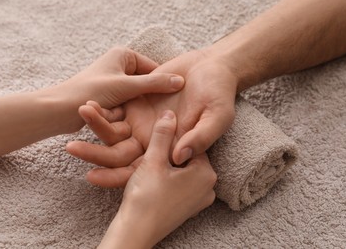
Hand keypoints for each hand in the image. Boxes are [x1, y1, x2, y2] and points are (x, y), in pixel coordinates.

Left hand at [52, 46, 184, 131]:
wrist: (61, 109)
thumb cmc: (91, 92)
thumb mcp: (127, 86)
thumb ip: (154, 84)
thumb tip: (180, 81)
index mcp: (124, 55)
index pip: (154, 68)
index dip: (165, 83)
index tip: (178, 99)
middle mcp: (119, 65)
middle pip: (146, 82)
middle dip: (154, 96)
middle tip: (168, 111)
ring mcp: (115, 81)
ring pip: (137, 94)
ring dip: (142, 105)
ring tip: (156, 118)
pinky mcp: (109, 97)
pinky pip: (127, 103)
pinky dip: (132, 110)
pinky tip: (141, 121)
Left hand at [67, 49, 236, 185]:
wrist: (212, 69)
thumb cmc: (219, 94)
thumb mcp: (217, 116)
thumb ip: (201, 137)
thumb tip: (180, 158)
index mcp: (168, 149)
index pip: (139, 170)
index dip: (116, 177)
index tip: (93, 177)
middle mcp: (151, 138)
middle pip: (117, 153)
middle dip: (94, 153)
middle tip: (71, 148)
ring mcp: (142, 120)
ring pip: (112, 131)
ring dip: (94, 125)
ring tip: (80, 112)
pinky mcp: (136, 102)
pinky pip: (114, 109)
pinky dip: (101, 108)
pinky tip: (87, 104)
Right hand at [98, 110, 216, 248]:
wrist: (136, 232)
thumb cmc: (146, 197)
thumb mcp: (153, 160)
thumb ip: (163, 135)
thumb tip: (169, 114)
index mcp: (207, 174)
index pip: (191, 145)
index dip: (172, 139)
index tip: (157, 137)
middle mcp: (209, 188)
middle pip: (187, 158)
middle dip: (169, 153)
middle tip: (151, 152)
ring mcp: (199, 201)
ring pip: (182, 172)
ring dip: (167, 166)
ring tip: (150, 166)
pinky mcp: (188, 209)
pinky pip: (180, 186)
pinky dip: (168, 180)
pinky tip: (153, 180)